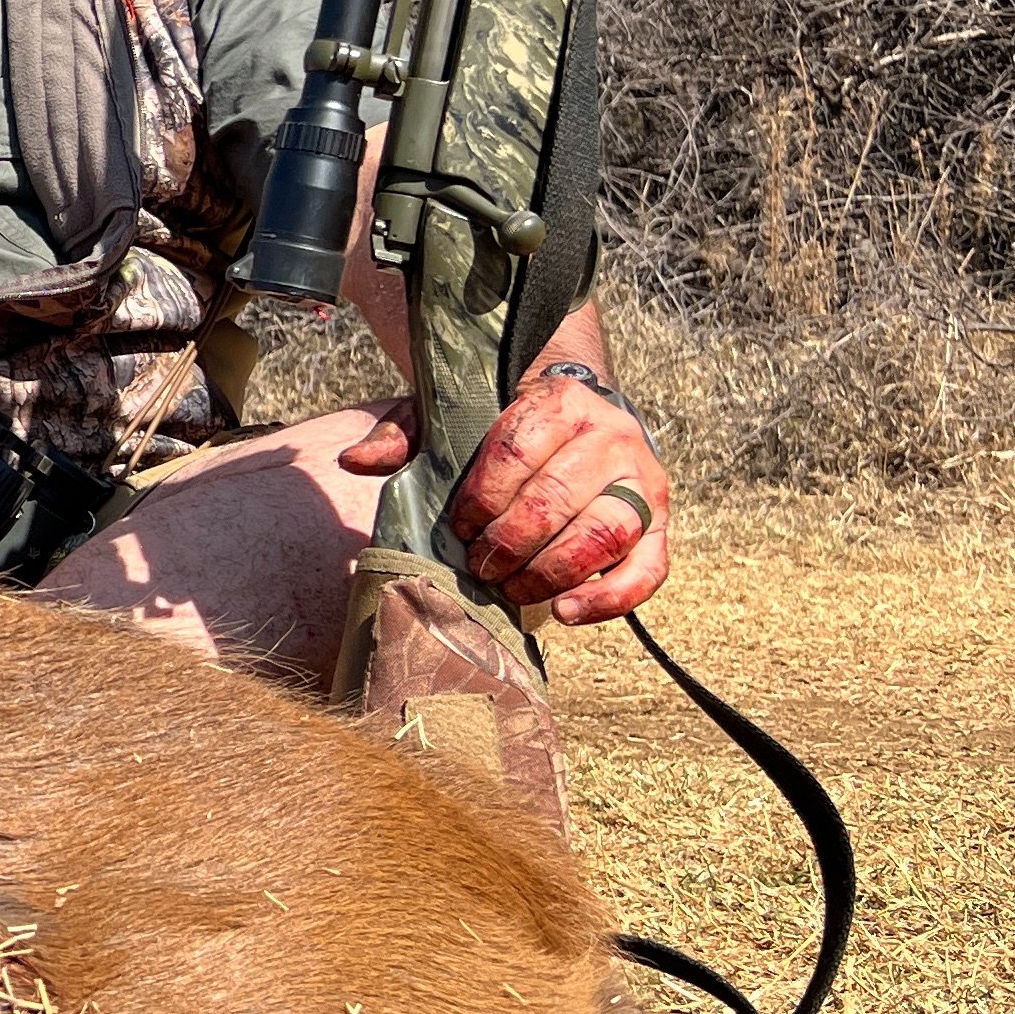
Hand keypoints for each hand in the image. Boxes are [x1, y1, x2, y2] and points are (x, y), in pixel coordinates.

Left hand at [338, 379, 668, 623]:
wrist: (581, 421)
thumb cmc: (508, 428)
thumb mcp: (454, 419)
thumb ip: (406, 436)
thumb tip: (354, 461)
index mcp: (561, 400)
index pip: (517, 451)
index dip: (481, 498)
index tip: (460, 526)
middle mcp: (612, 434)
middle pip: (555, 499)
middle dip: (509, 543)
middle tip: (481, 568)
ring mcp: (643, 480)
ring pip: (603, 533)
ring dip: (551, 572)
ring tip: (514, 590)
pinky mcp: (661, 524)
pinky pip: (648, 569)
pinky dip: (610, 598)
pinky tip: (567, 613)